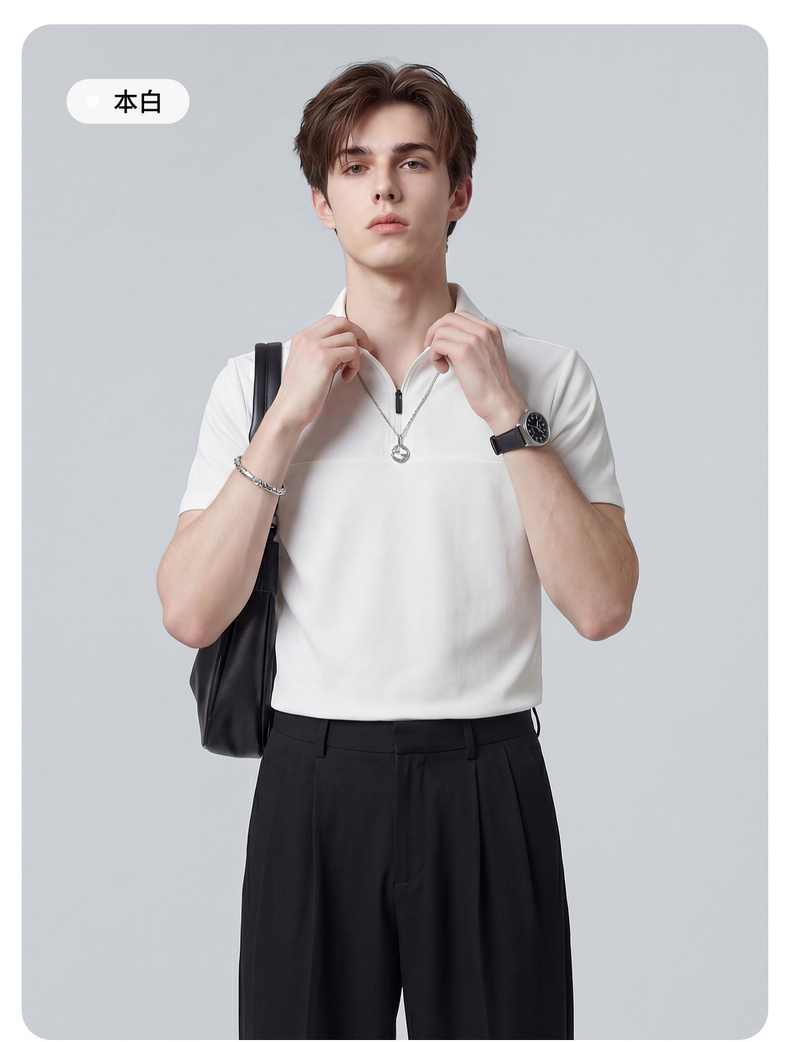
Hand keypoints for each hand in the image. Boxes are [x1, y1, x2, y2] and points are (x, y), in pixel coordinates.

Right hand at [269, 315, 369, 431]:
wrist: (290, 409)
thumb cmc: (299, 393)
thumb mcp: (309, 365)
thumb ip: (325, 352)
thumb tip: (346, 349)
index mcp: (302, 338)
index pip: (331, 320)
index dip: (347, 331)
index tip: (354, 344)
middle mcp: (307, 338)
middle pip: (342, 321)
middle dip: (358, 334)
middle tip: (364, 349)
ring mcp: (315, 346)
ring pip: (350, 337)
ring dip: (356, 355)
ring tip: (348, 370)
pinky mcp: (324, 358)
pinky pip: (352, 352)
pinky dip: (354, 365)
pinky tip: (345, 377)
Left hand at [424, 310, 526, 430]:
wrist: (501, 401)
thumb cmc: (493, 385)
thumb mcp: (486, 355)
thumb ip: (472, 343)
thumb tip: (447, 340)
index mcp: (490, 330)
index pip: (460, 316)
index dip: (445, 328)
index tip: (441, 342)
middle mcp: (483, 331)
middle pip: (448, 319)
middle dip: (434, 333)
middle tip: (432, 349)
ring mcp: (474, 340)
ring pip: (440, 331)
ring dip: (434, 348)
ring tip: (441, 364)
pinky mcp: (464, 352)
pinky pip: (437, 344)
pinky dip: (434, 357)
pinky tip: (443, 369)